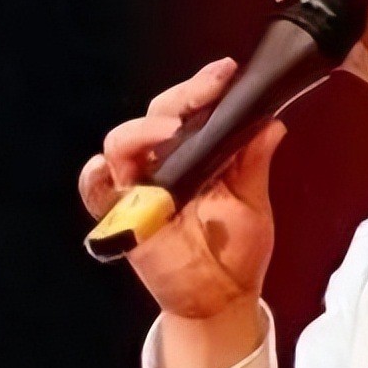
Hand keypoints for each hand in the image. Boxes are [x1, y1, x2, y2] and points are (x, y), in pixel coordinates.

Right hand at [78, 58, 286, 319]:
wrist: (223, 296)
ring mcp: (139, 189)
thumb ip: (254, 161)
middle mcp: (163, 164)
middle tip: (211, 87)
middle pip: (156, 116)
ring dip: (143, 131)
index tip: (227, 71)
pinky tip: (105, 168)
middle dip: (183, 97)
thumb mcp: (251, 198)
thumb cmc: (235, 246)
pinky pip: (97, 193)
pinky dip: (95, 178)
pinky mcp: (122, 218)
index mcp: (195, 152)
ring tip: (172, 130)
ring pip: (121, 145)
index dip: (203, 86)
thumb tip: (273, 122)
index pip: (189, 107)